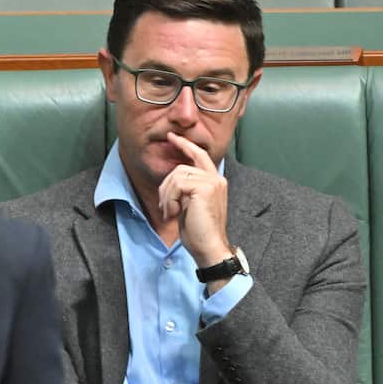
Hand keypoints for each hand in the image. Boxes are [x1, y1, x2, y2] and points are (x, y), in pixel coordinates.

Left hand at [159, 132, 232, 275]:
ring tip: (171, 213)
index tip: (171, 137)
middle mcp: (216, 178)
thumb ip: (185, 189)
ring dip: (167, 196)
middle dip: (166, 186)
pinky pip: (177, 185)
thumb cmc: (198, 231)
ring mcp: (212, 182)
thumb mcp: (189, 205)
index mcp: (214, 181)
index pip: (199, 155)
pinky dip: (170, 199)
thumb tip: (171, 181)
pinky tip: (175, 213)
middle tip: (166, 207)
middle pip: (180, 167)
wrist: (209, 247)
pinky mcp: (205, 188)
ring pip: (176, 176)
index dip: (184, 145)